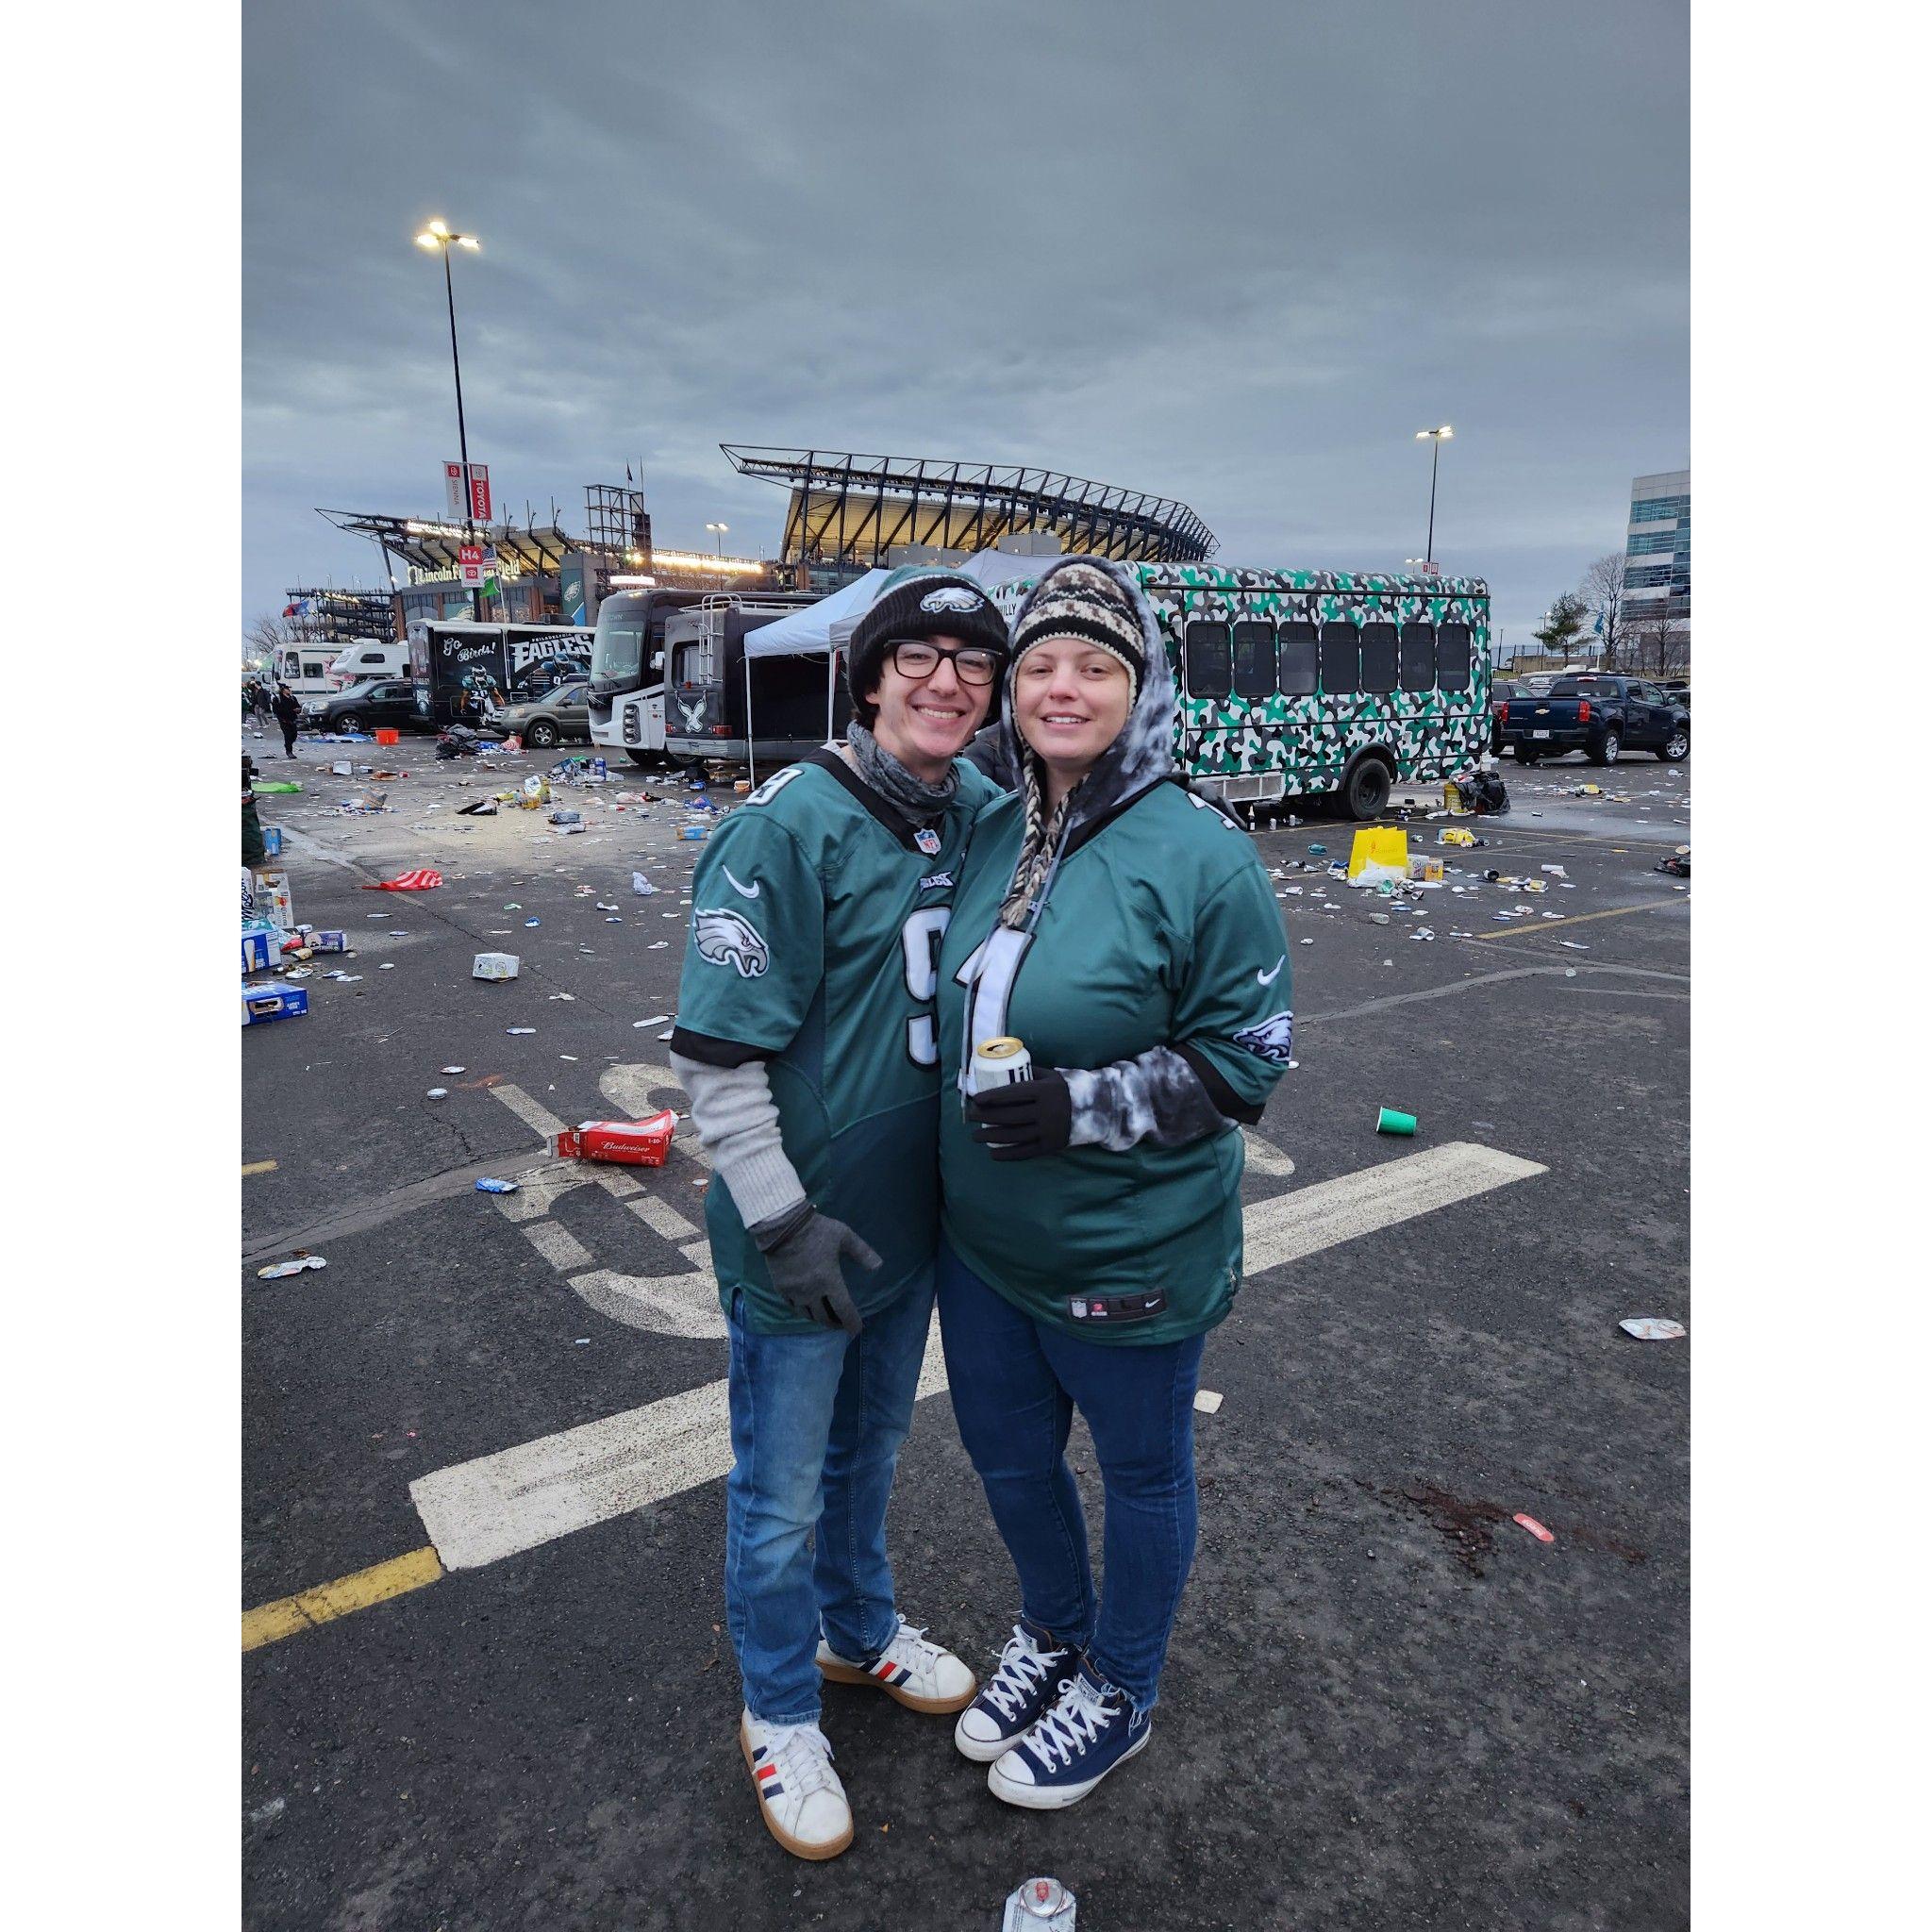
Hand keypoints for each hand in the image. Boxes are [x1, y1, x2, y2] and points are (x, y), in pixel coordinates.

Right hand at [751, 1203, 880, 1333]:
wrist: (782, 1225)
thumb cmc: (817, 1230)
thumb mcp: (844, 1236)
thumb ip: (862, 1252)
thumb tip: (879, 1266)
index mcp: (829, 1280)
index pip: (844, 1310)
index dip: (852, 1323)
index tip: (856, 1330)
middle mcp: (812, 1292)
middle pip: (825, 1318)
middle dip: (836, 1324)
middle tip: (842, 1324)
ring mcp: (795, 1292)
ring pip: (808, 1315)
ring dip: (819, 1319)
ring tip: (827, 1318)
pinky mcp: (781, 1288)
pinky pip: (793, 1307)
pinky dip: (804, 1311)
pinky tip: (808, 1308)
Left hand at [966, 1071, 1072, 1161]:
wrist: (1093, 1110)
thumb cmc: (1064, 1090)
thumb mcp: (1051, 1076)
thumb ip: (1029, 1072)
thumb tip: (1000, 1068)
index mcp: (1045, 1090)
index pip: (1013, 1093)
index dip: (993, 1097)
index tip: (975, 1099)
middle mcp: (1047, 1111)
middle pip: (1010, 1116)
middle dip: (986, 1117)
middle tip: (970, 1117)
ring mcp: (1049, 1130)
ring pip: (1015, 1135)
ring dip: (991, 1137)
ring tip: (976, 1136)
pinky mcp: (1051, 1146)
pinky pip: (1026, 1152)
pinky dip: (1007, 1154)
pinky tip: (993, 1153)